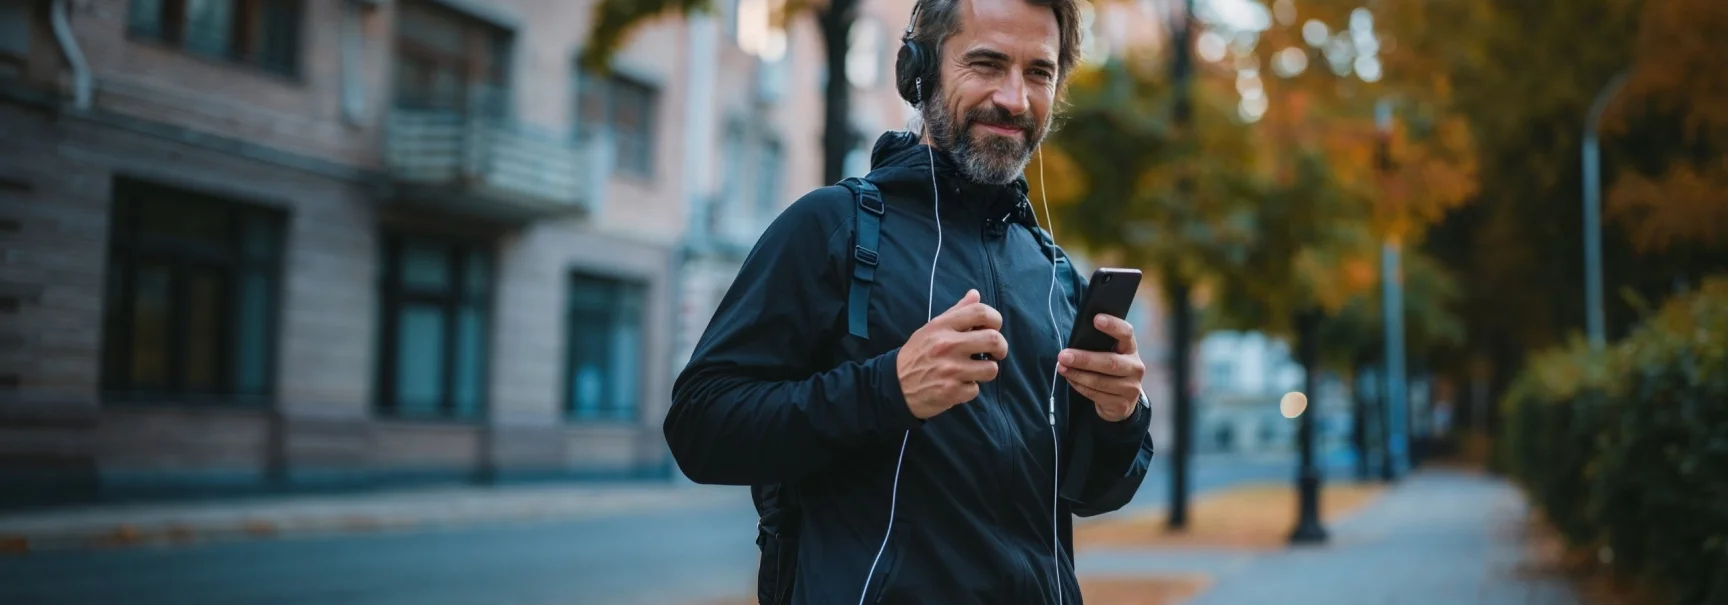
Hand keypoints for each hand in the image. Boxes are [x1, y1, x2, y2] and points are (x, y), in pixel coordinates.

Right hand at [897, 289, 1008, 419]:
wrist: (894, 385)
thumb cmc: (916, 354)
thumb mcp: (932, 328)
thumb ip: (956, 312)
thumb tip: (975, 294)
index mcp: (942, 326)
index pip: (980, 312)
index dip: (995, 319)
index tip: (994, 328)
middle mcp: (947, 345)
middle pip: (994, 340)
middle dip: (1001, 348)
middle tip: (996, 353)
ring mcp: (950, 370)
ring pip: (991, 368)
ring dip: (986, 370)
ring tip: (974, 370)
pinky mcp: (951, 392)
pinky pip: (976, 389)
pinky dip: (969, 388)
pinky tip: (958, 385)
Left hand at [1057, 314, 1145, 421]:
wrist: (1122, 402)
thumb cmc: (1109, 370)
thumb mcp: (1110, 354)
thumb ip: (1099, 345)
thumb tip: (1075, 337)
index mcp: (1130, 349)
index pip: (1126, 333)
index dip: (1113, 326)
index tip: (1096, 319)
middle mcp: (1135, 367)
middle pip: (1110, 362)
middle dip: (1084, 359)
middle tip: (1063, 355)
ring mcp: (1130, 388)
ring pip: (1100, 381)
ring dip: (1077, 374)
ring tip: (1061, 368)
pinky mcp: (1121, 405)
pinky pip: (1096, 394)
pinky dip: (1079, 386)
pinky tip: (1070, 379)